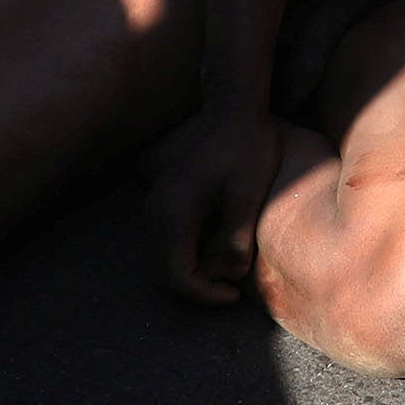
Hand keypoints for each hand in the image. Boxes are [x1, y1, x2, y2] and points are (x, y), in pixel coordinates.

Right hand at [148, 105, 283, 305]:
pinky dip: (183, 256)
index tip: (233, 297)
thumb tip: (229, 276)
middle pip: (162, 272)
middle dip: (194, 288)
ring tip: (223, 274)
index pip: (177, 275)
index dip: (203, 294)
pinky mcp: (164, 198)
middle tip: (228, 292)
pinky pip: (164, 240)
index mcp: (175, 213)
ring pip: (160, 258)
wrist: (233, 108)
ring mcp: (156, 204)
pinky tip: (214, 250)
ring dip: (186, 273)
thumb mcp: (248, 191)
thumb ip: (237, 235)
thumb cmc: (246, 146)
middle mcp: (156, 212)